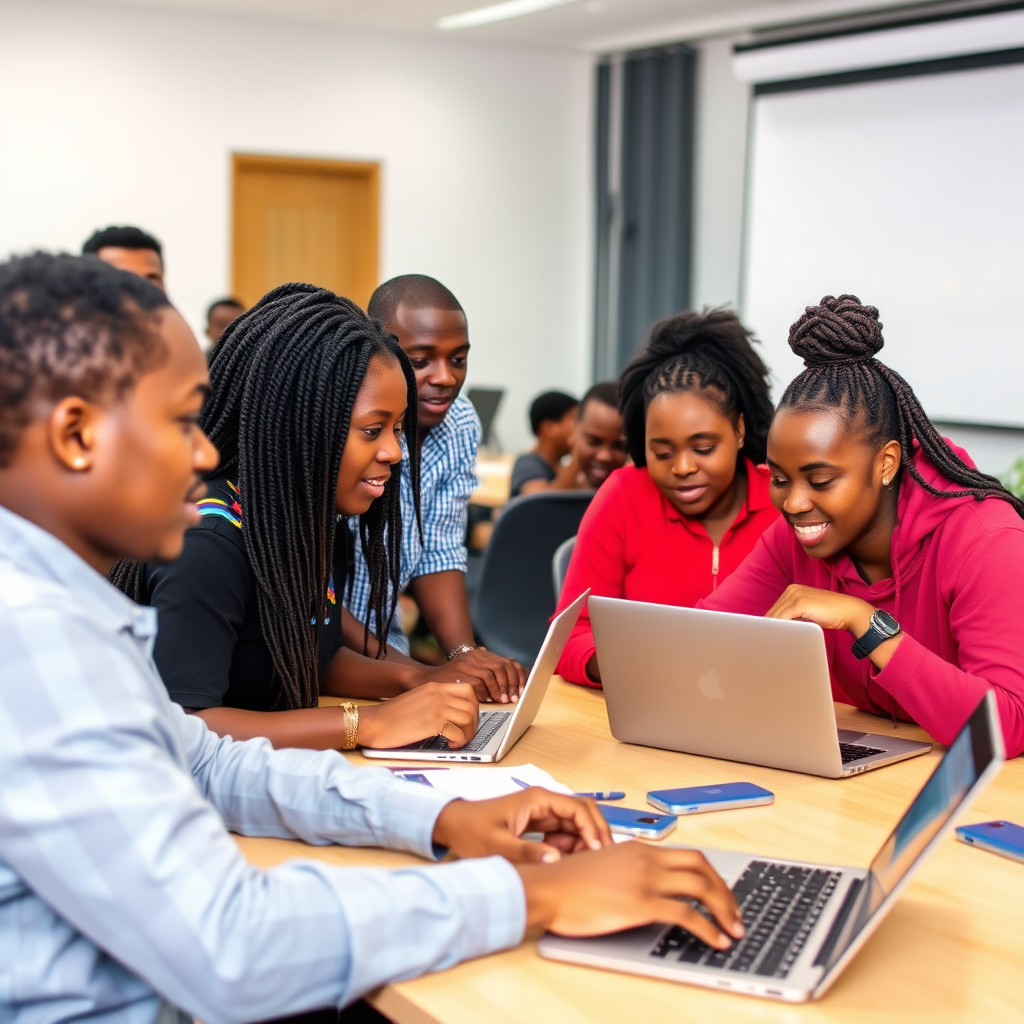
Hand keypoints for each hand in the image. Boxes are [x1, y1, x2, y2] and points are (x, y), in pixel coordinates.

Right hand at [357, 682, 478, 748]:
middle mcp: (438, 693)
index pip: (468, 690)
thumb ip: (435, 701)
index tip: (467, 718)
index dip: (473, 706)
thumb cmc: (391, 716)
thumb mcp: (417, 699)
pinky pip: (459, 733)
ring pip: (469, 719)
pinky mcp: (433, 723)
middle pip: (472, 705)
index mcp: (435, 686)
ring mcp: (437, 707)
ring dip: (467, 733)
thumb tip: (454, 714)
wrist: (373, 722)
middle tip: (464, 733)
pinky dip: (459, 741)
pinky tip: (450, 745)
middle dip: (473, 723)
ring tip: (457, 741)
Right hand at [411, 647, 526, 703]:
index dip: (518, 676)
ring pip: (492, 674)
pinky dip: (486, 693)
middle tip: (513, 699)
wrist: (423, 680)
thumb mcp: (468, 671)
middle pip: (502, 667)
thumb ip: (485, 672)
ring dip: (500, 689)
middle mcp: (474, 656)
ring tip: (502, 701)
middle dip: (511, 684)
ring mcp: (467, 663)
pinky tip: (488, 701)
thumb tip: (511, 681)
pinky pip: (479, 683)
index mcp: (480, 655)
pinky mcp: (459, 673)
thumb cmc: (449, 680)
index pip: (507, 662)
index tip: (522, 690)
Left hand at [432, 788, 611, 863]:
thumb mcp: (497, 845)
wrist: (454, 826)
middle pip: (582, 812)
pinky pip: (564, 831)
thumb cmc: (472, 831)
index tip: (598, 851)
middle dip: (597, 832)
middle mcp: (544, 802)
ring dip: (586, 840)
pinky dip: (573, 845)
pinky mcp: (539, 823)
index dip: (592, 828)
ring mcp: (542, 812)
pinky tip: (573, 862)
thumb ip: (526, 852)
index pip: (578, 808)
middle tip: (605, 858)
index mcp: (538, 799)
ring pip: (576, 822)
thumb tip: (556, 858)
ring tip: (591, 864)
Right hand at [518, 842, 744, 948]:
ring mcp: (645, 879)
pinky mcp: (640, 903)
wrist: (546, 887)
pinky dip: (708, 928)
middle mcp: (646, 858)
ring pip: (701, 887)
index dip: (712, 877)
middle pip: (702, 867)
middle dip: (726, 891)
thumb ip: (628, 872)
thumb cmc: (566, 883)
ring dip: (725, 910)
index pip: (688, 857)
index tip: (722, 896)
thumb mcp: (603, 867)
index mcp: (638, 849)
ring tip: (734, 930)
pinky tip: (715, 940)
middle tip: (735, 914)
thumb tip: (646, 889)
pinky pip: (686, 914)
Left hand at [766, 585, 873, 635]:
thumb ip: (793, 615)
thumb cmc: (830, 613)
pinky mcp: (799, 603)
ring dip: (772, 629)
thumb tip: (778, 627)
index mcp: (792, 590)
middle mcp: (791, 590)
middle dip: (768, 627)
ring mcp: (795, 595)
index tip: (765, 635)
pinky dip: (779, 628)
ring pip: (776, 616)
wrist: (849, 611)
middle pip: (772, 612)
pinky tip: (778, 637)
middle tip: (765, 641)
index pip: (774, 609)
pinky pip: (783, 618)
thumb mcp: (808, 611)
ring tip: (770, 642)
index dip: (769, 623)